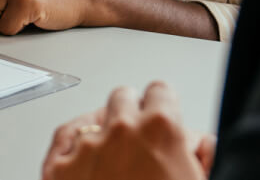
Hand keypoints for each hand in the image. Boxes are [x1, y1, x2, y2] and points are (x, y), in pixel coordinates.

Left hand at [41, 82, 213, 179]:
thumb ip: (203, 155)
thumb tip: (200, 143)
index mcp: (161, 129)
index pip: (161, 91)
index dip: (163, 107)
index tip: (162, 116)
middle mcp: (120, 130)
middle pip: (123, 98)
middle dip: (132, 116)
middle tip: (139, 142)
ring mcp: (85, 147)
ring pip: (92, 117)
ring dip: (103, 131)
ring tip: (114, 158)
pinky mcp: (57, 168)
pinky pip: (64, 137)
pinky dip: (74, 142)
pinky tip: (86, 154)